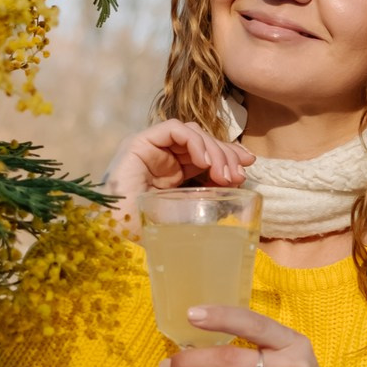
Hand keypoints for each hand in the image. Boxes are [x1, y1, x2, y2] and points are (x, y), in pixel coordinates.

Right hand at [103, 119, 254, 218]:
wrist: (119, 237)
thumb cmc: (151, 232)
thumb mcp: (190, 211)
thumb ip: (210, 194)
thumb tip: (239, 181)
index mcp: (172, 175)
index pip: (205, 154)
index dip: (228, 155)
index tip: (248, 164)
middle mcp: (162, 158)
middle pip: (202, 141)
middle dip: (225, 154)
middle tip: (238, 174)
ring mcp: (150, 150)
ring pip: (191, 132)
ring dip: (213, 149)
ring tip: (222, 174)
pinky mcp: (139, 144)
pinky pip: (174, 129)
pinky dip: (194, 141)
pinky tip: (204, 162)